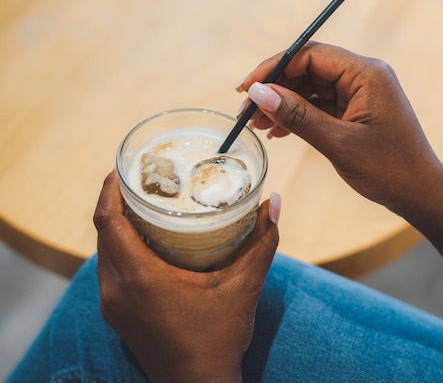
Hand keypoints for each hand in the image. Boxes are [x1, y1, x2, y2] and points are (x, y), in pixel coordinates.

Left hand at [94, 171, 280, 382]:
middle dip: (115, 202)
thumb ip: (261, 243)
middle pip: (103, 233)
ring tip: (142, 204)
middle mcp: (117, 289)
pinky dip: (121, 248)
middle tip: (140, 180)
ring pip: (104, 252)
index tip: (121, 168)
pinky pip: (110, 270)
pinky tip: (145, 241)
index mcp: (140, 278)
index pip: (108, 222)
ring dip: (116, 226)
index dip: (109, 190)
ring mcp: (113, 304)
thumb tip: (274, 202)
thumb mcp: (244, 288)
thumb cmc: (218, 339)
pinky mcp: (117, 314)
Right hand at [238, 42, 439, 216]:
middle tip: (247, 112)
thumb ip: (297, 115)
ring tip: (258, 125)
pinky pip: (322, 104)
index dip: (274, 68)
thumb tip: (259, 92)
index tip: (246, 88)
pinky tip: (279, 131)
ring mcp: (361, 93)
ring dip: (284, 104)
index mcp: (366, 73)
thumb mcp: (338, 143)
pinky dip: (299, 116)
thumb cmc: (389, 169)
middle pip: (309, 69)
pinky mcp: (358, 110)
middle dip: (276, 89)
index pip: (310, 54)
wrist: (420, 193)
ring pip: (312, 88)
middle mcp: (364, 76)